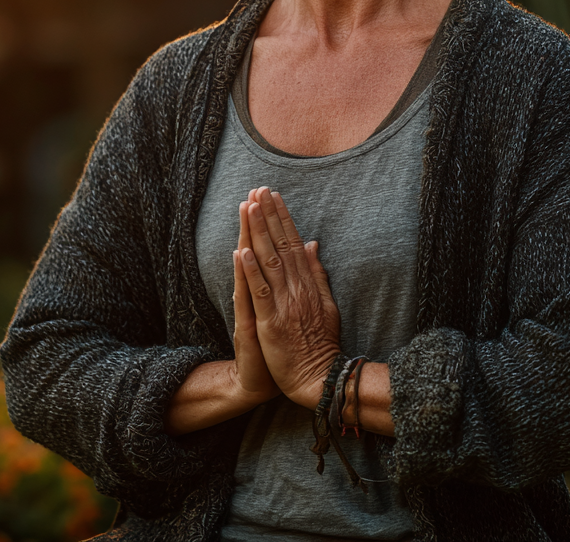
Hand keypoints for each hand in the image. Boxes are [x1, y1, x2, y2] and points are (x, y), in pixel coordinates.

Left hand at [239, 187, 340, 409]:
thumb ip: (318, 273)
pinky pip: (260, 292)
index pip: (293, 242)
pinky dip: (251, 271)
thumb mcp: (327, 304)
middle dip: (268, 216)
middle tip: (258, 190)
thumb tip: (311, 243)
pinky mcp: (271, 322)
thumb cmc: (321, 343)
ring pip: (269, 261)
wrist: (318, 379)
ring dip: (257, 233)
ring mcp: (284, 304)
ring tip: (249, 207)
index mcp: (308, 283)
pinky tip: (242, 250)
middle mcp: (297, 288)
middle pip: (280, 245)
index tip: (273, 195)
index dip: (282, 217)